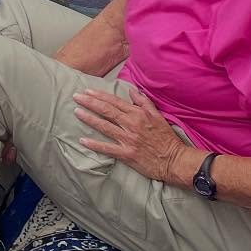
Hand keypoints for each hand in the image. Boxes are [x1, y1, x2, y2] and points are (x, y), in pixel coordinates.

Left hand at [74, 87, 190, 182]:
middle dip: (90, 103)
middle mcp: (131, 125)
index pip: (114, 102)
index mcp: (138, 114)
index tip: (87, 91)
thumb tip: (132, 90)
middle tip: (76, 97)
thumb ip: (144, 102)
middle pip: (106, 111)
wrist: (174, 160)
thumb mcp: (158, 116)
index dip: (99, 96)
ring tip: (76, 112)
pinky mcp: (127, 154)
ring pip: (104, 126)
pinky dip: (95, 145)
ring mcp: (128, 139)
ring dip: (89, 119)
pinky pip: (108, 148)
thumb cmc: (167, 138)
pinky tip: (83, 141)